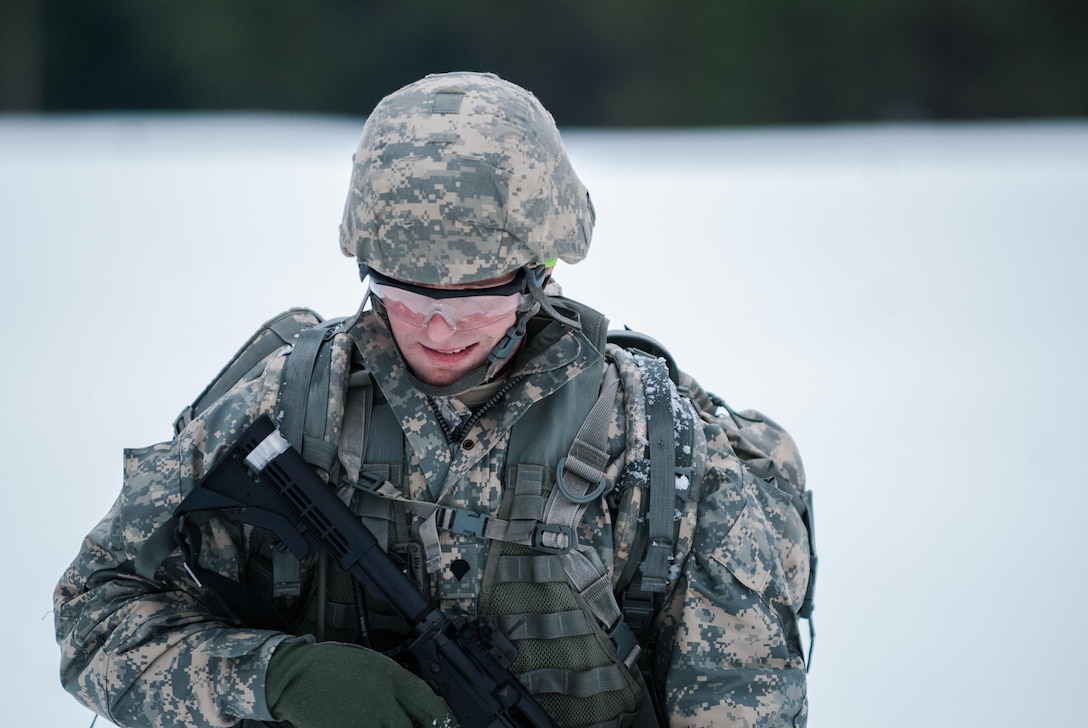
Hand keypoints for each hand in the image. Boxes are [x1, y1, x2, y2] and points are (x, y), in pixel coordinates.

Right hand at [266, 639, 455, 727]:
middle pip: (417, 727)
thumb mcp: (375, 664)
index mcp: (391, 679)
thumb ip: (400, 685)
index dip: (445, 720)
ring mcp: (365, 723)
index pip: (430, 704)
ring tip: (394, 725)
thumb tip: (421, 706)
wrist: (297, 675)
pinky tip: (377, 726)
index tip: (450, 725)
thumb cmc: (335, 666)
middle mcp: (383, 703)